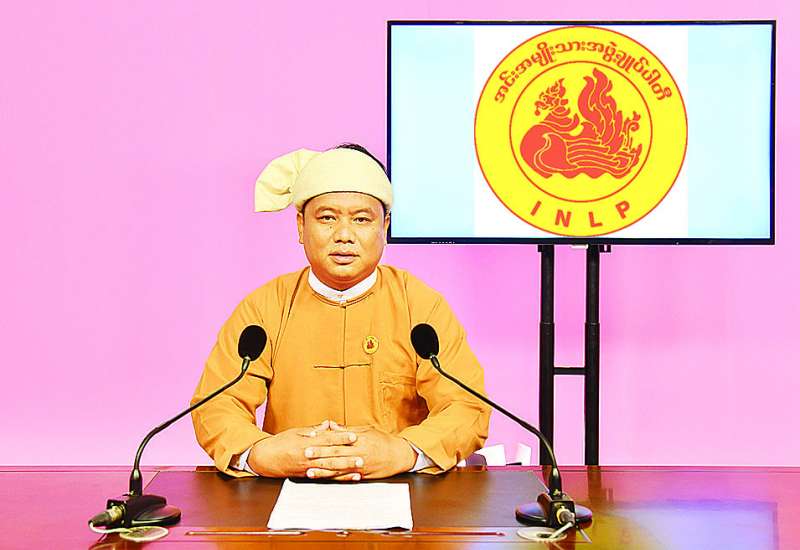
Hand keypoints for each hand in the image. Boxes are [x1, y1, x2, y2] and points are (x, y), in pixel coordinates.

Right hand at [246, 420, 361, 479]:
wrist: (263, 458)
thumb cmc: (280, 443)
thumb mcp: (296, 432)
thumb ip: (314, 429)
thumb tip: (328, 424)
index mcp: (306, 443)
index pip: (327, 439)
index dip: (341, 437)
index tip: (354, 436)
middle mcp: (308, 456)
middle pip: (331, 455)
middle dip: (348, 456)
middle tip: (363, 455)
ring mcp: (308, 468)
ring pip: (330, 469)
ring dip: (345, 469)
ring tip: (359, 468)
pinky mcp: (306, 476)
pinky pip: (325, 477)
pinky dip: (337, 478)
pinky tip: (348, 478)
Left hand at [304, 423, 416, 479]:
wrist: (399, 455)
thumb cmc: (383, 440)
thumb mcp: (366, 430)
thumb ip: (347, 429)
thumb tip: (331, 425)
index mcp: (359, 440)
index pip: (338, 440)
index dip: (323, 440)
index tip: (311, 439)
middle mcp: (359, 453)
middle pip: (336, 454)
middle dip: (319, 455)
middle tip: (305, 455)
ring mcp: (360, 466)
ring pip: (339, 469)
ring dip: (323, 471)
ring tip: (310, 471)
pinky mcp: (363, 476)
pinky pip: (347, 478)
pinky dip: (336, 479)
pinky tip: (326, 479)